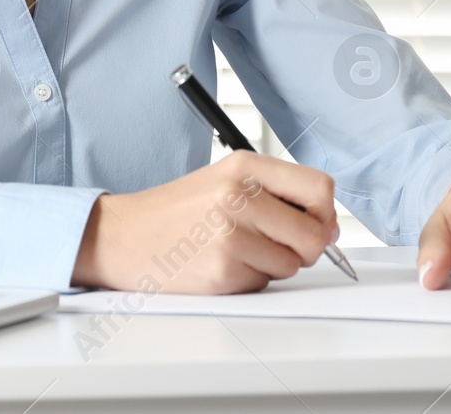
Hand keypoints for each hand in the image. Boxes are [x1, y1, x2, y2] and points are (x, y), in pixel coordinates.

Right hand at [70, 151, 339, 294]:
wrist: (122, 235)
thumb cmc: (177, 210)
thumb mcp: (226, 179)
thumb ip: (277, 194)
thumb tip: (328, 227)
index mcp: (244, 165)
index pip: (319, 188)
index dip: (325, 212)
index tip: (315, 222)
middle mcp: (239, 195)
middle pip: (315, 234)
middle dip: (306, 247)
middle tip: (278, 244)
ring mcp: (230, 235)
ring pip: (292, 264)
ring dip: (272, 264)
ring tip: (236, 250)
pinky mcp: (222, 272)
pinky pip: (263, 284)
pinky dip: (249, 279)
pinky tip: (219, 264)